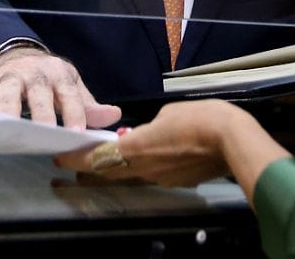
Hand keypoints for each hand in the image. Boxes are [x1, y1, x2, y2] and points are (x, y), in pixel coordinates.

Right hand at [0, 47, 120, 129]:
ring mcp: (10, 77)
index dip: (75, 113)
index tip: (78, 133)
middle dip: (42, 114)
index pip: (70, 93)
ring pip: (8, 92)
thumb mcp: (72, 86)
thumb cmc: (50, 80)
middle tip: (45, 135)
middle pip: (38, 92)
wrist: (20, 56)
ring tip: (11, 132)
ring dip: (9, 111)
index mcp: (59, 74)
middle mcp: (35, 73)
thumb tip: (114, 117)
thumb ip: (89, 105)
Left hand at [55, 100, 239, 186]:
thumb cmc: (203, 119)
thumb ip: (153, 125)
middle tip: (77, 160)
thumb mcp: (170, 112)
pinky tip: (153, 156)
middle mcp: (145, 168)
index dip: (76, 158)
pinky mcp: (178, 181)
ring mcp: (161, 178)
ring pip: (131, 174)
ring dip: (119, 166)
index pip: (97, 158)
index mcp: (138, 147)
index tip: (60, 156)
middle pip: (109, 171)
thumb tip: (151, 133)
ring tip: (112, 156)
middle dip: (90, 166)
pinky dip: (145, 167)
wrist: (233, 141)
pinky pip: (153, 174)